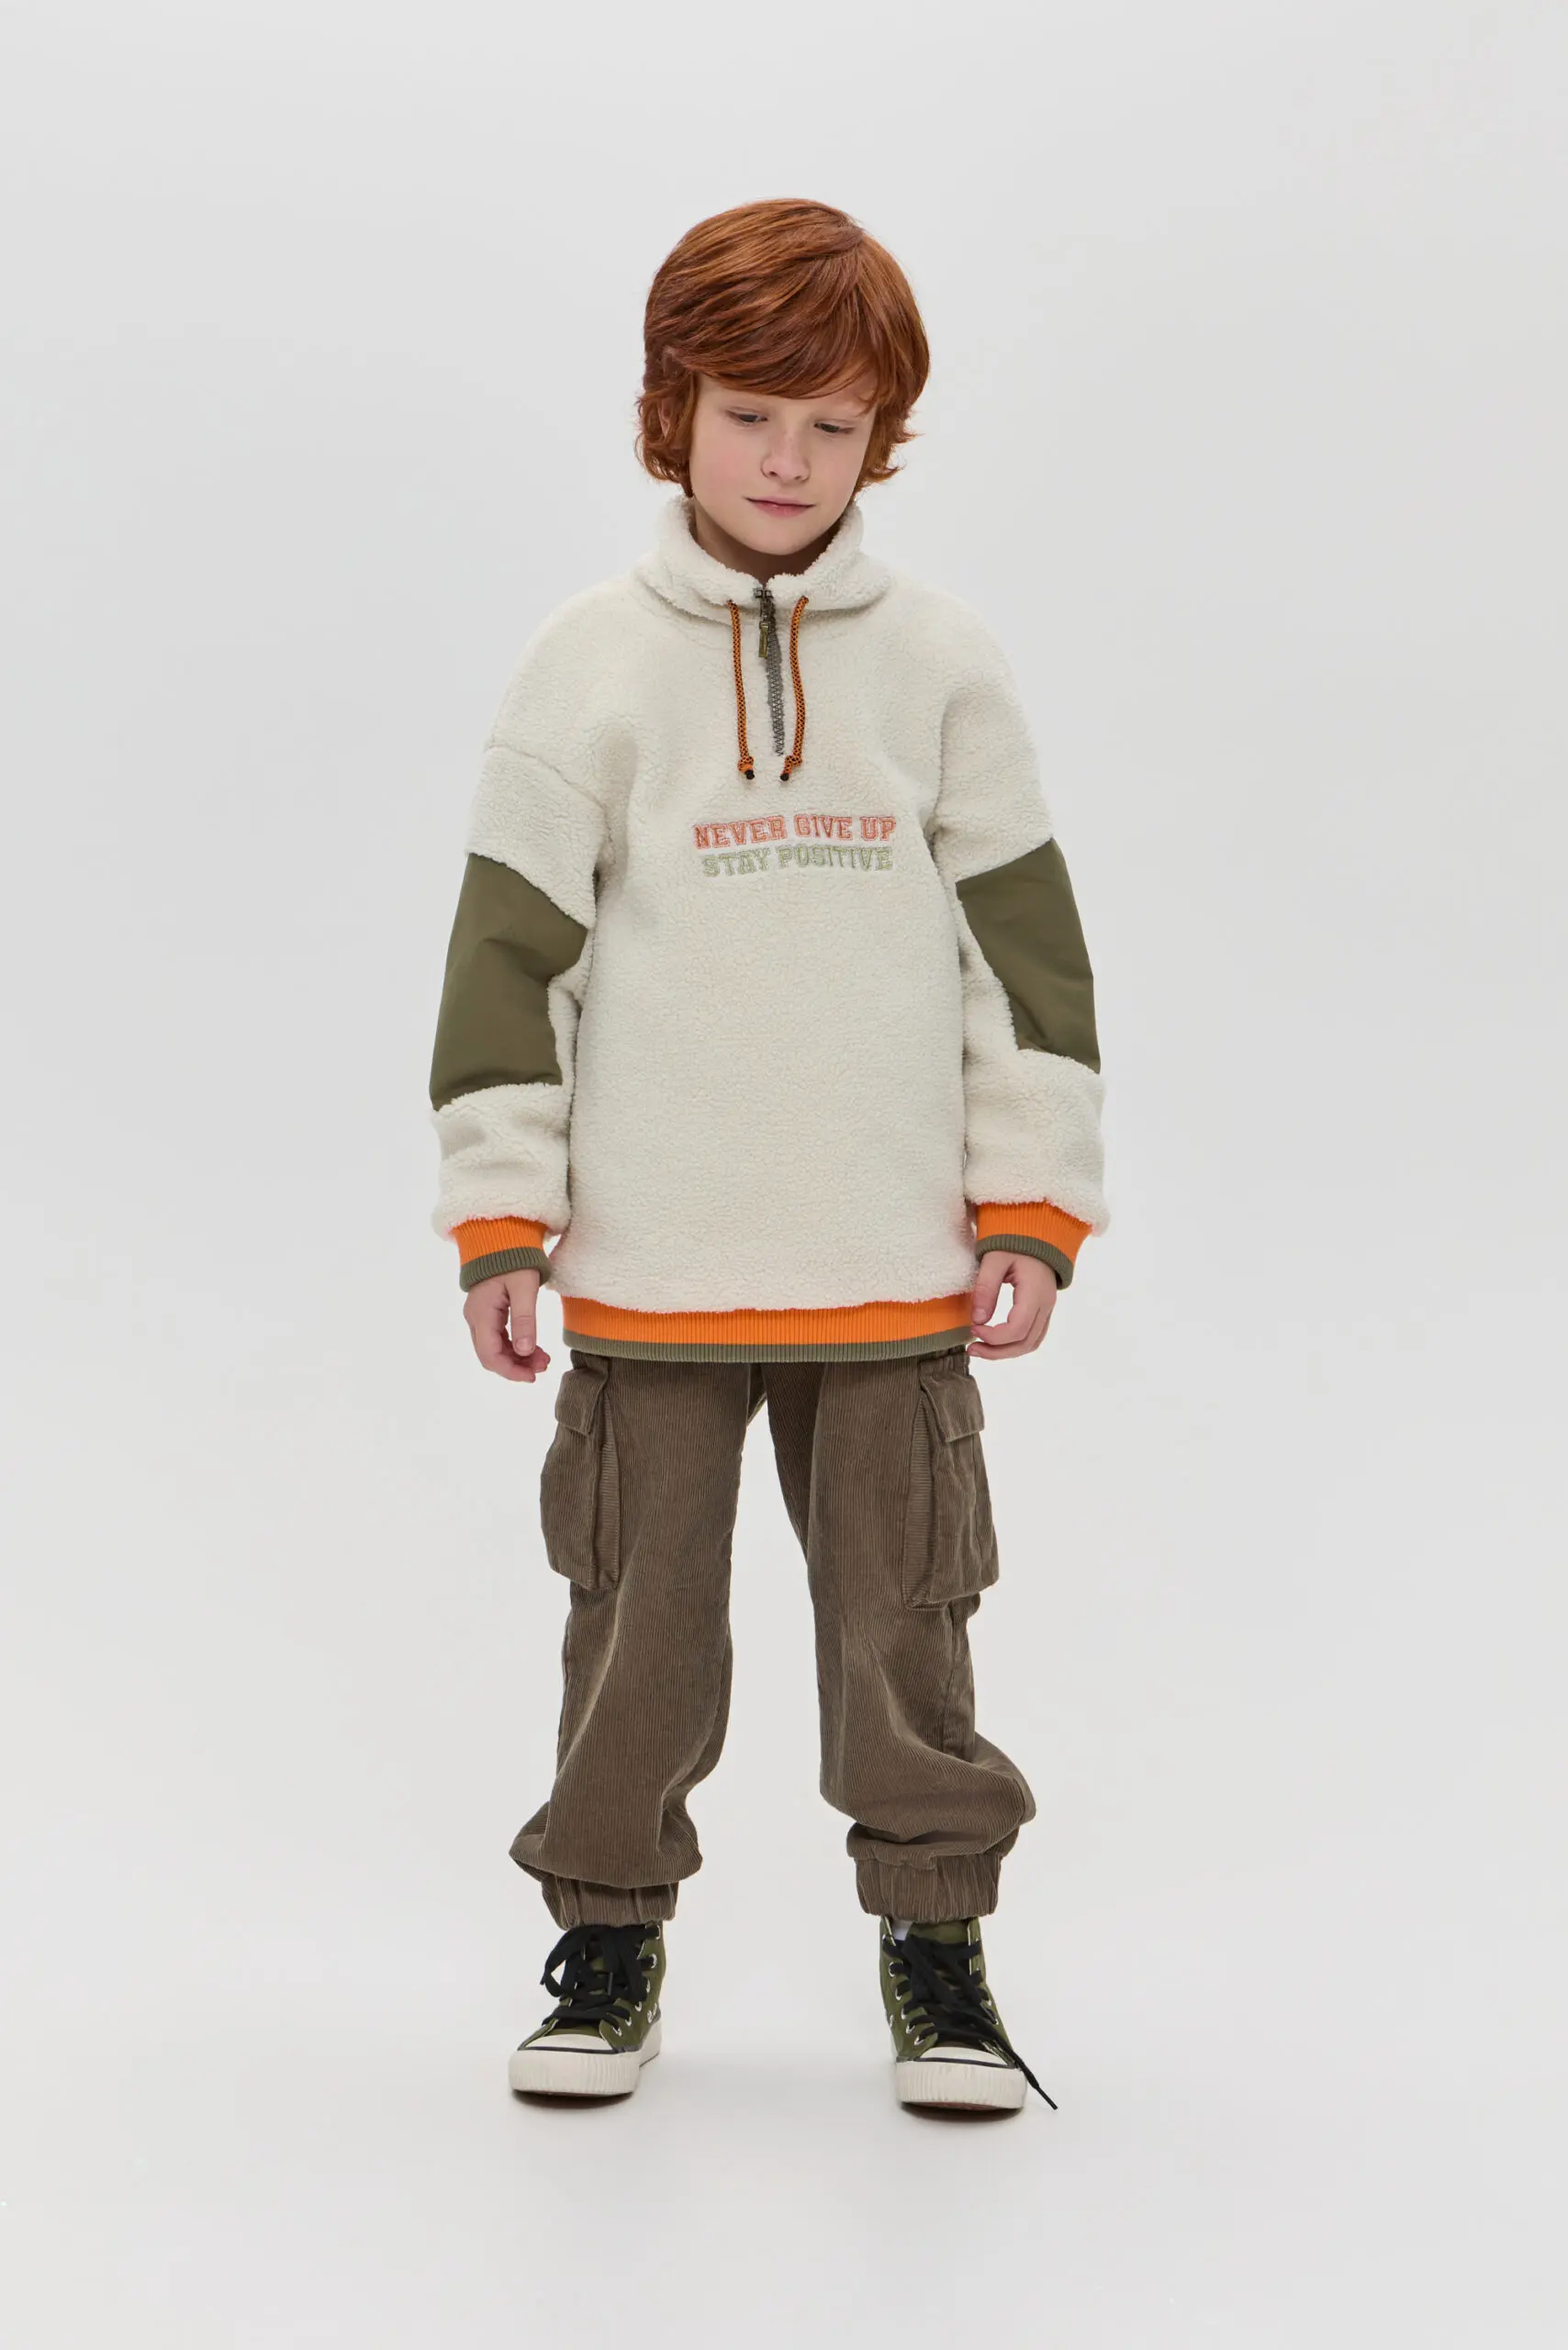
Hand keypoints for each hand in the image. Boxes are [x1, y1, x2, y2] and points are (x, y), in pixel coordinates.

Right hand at [464, 1267, 550, 1381]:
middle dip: (516, 1366)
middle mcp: (475, 1317)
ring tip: (544, 1359)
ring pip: (495, 1348)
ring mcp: (479, 1315)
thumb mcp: (524, 1288)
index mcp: (481, 1313)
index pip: (490, 1354)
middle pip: (490, 1355)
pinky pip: (498, 1337)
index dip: (510, 1370)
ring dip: (518, 1357)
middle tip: (544, 1366)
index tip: (533, 1377)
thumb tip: (525, 1352)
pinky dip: (515, 1346)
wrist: (502, 1235)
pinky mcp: (487, 1312)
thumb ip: (524, 1320)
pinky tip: (534, 1348)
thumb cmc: (515, 1257)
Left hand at [967, 1250, 1057, 1360]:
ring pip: (1031, 1343)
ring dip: (1006, 1352)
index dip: (993, 1337)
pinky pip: (1033, 1336)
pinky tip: (995, 1341)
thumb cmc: (1014, 1241)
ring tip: (980, 1349)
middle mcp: (1046, 1305)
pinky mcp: (1044, 1309)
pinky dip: (1014, 1344)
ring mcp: (1048, 1308)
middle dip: (997, 1352)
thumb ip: (985, 1289)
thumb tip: (977, 1320)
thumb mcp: (994, 1259)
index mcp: (1035, 1292)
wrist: (1037, 1231)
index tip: (972, 1328)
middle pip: (1026, 1343)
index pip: (1017, 1329)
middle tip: (971, 1348)